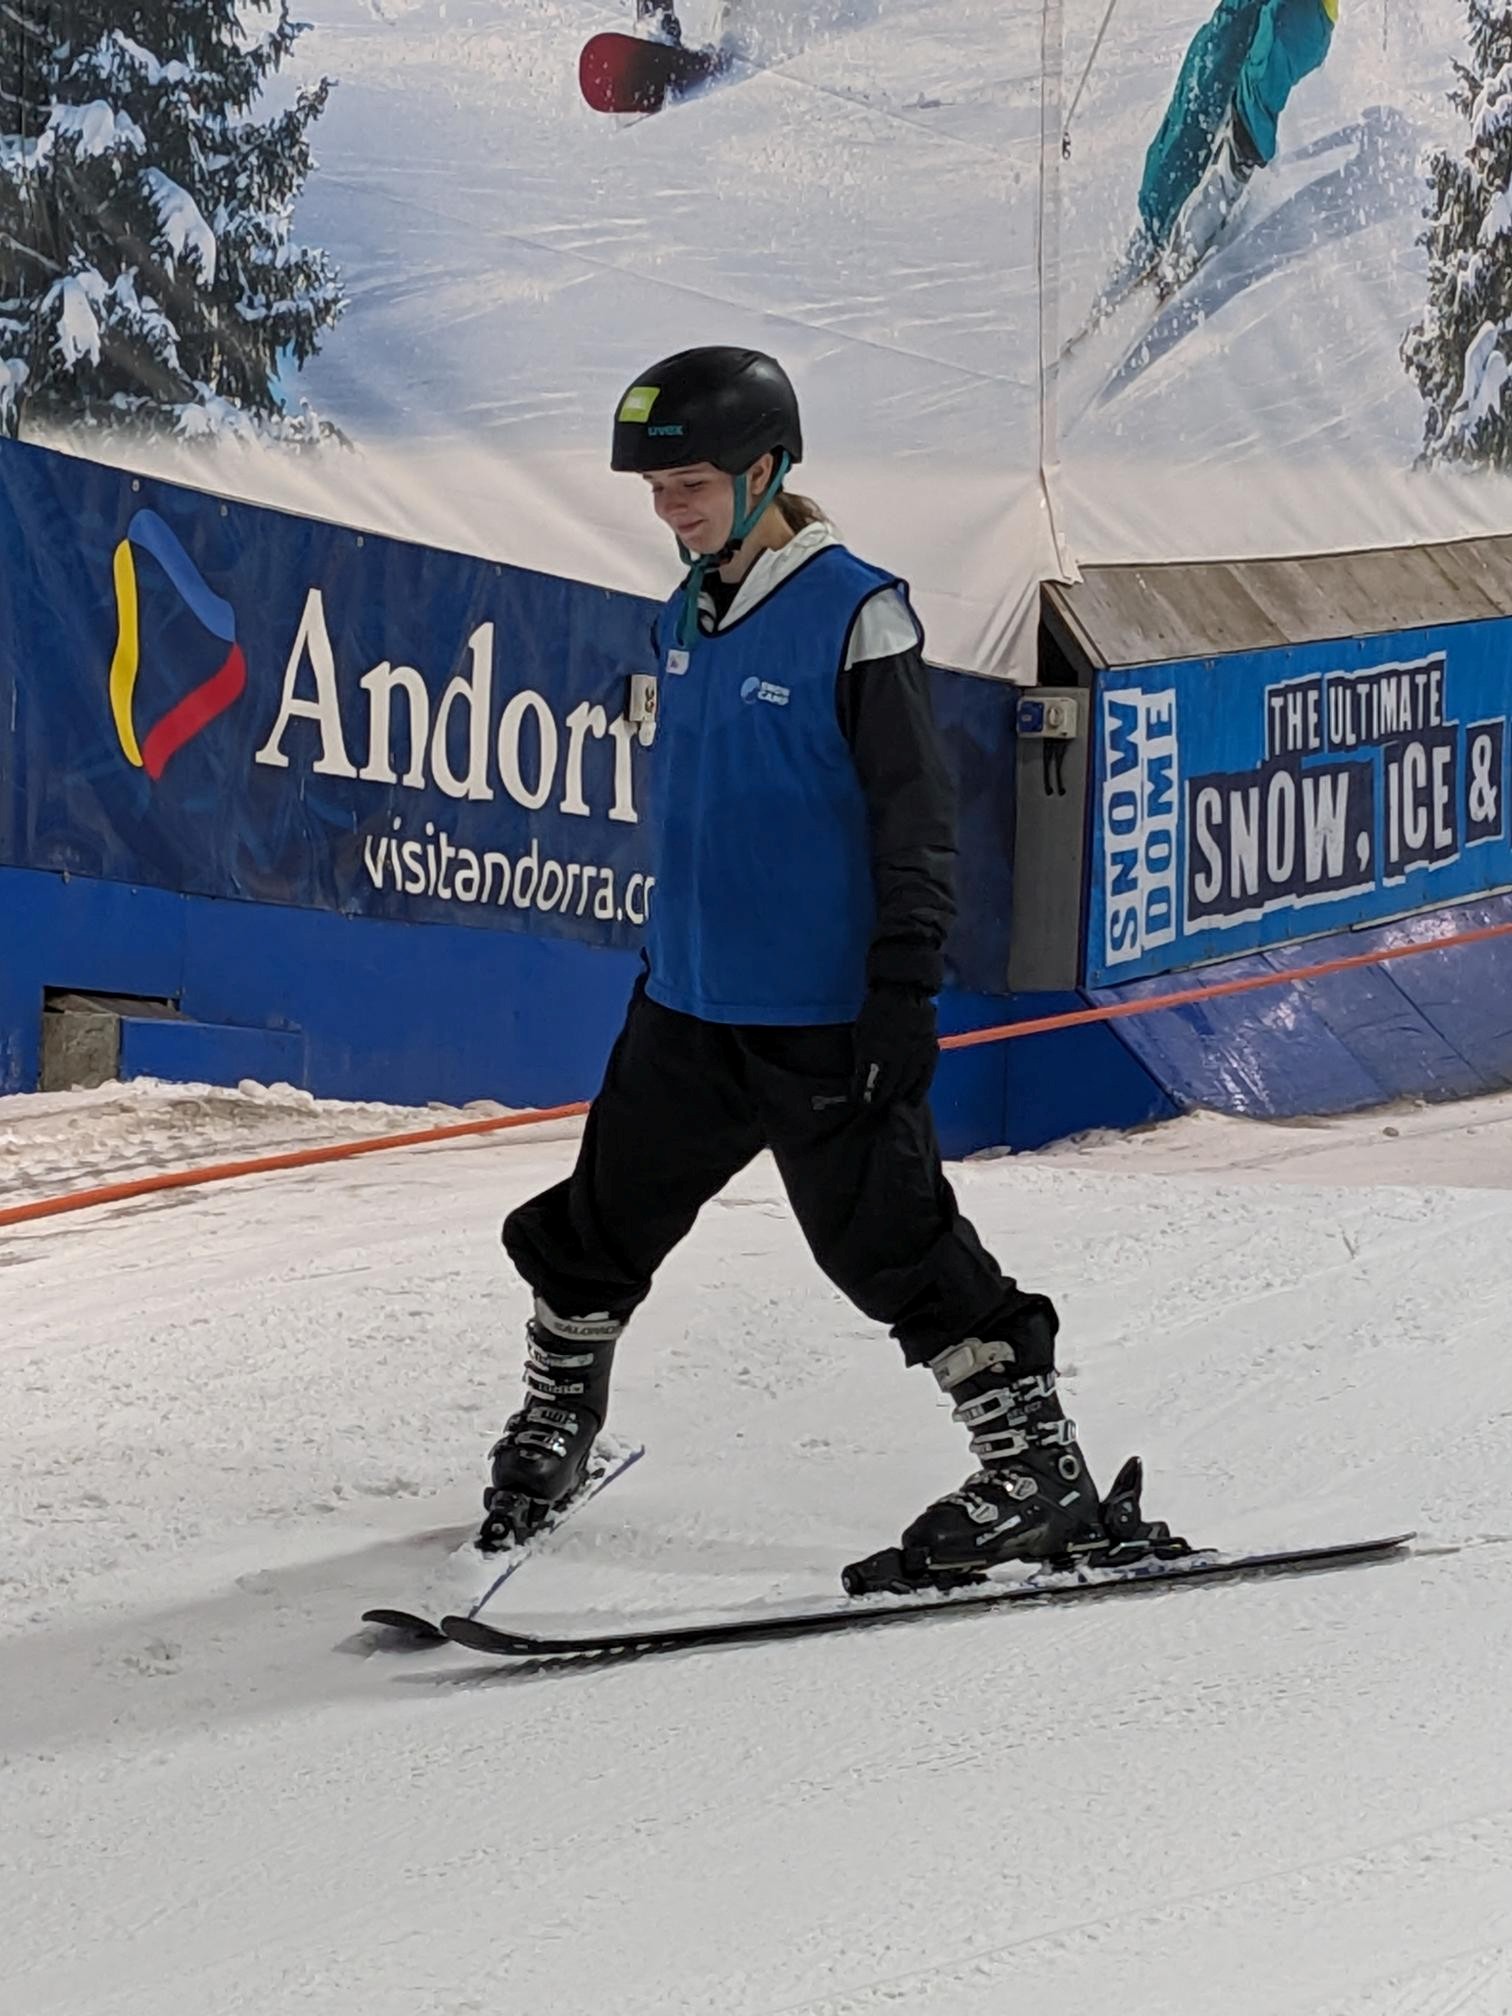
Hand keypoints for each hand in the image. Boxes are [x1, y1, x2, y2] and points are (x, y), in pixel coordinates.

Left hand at [851, 984, 938, 1108]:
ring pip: (906, 1086)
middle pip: (887, 1088)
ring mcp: (915, 1054)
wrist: (904, 991)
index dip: (862, 1096)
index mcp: (874, 1049)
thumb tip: (861, 1078)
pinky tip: (912, 1101)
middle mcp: (896, 1055)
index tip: (859, 1102)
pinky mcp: (930, 1053)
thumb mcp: (861, 1032)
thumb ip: (862, 1055)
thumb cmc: (877, 1012)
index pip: (867, 1082)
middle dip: (879, 1101)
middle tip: (873, 1108)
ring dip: (897, 1099)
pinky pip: (925, 1079)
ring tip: (890, 1105)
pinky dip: (918, 1092)